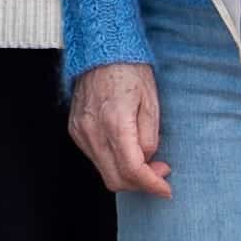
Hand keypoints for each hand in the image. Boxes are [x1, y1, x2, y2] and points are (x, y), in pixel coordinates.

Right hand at [67, 62, 169, 196]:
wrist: (101, 51)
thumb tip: (148, 160)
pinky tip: (126, 149)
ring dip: (127, 174)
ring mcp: (80, 132)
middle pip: (115, 179)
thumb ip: (149, 136)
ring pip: (104, 172)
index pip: (132, 169)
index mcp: (115, 122)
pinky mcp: (75, 130)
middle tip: (159, 172)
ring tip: (146, 159)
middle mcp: (93, 131)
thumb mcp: (151, 102)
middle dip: (140, 183)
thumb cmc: (129, 71)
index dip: (151, 185)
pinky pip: (95, 158)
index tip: (165, 189)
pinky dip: (113, 162)